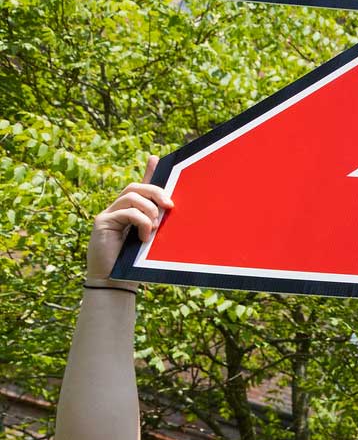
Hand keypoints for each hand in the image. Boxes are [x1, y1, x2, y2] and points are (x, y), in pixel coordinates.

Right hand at [87, 156, 168, 283]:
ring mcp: (108, 213)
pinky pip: (126, 212)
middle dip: (156, 191)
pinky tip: (145, 237)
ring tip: (155, 227)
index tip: (156, 158)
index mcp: (132, 211)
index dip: (148, 171)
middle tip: (170, 206)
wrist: (115, 281)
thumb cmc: (136, 262)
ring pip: (131, 196)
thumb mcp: (152, 239)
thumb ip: (158, 223)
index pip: (140, 186)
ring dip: (149, 209)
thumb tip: (172, 209)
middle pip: (136, 187)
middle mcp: (118, 208)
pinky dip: (141, 222)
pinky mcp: (102, 221)